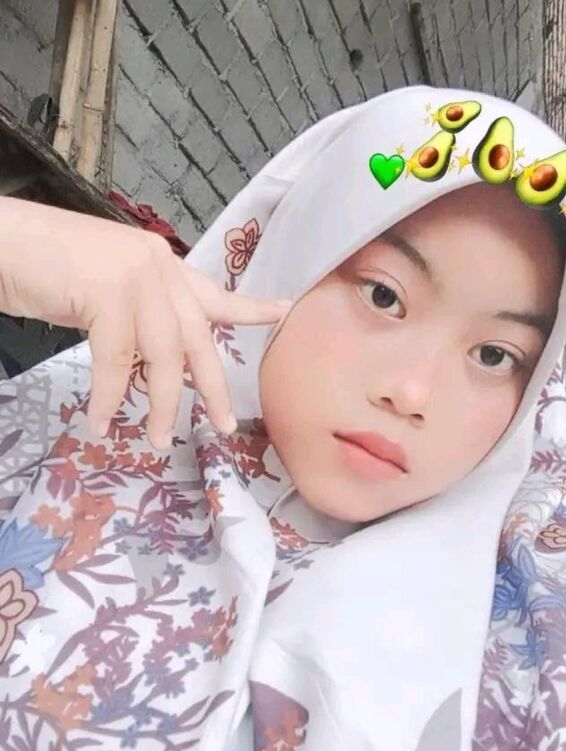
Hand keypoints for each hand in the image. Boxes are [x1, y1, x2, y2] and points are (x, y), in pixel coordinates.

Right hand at [0, 198, 289, 448]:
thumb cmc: (44, 267)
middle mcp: (156, 266)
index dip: (248, 307)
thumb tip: (155, 368)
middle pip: (197, 337)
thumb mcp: (104, 293)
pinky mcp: (108, 292)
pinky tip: (100, 423)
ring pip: (162, 356)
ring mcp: (134, 276)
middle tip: (225, 423)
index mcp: (159, 265)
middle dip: (212, 386)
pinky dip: (109, 397)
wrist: (0, 242)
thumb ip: (138, 320)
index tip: (283, 311)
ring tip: (157, 439)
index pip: (211, 292)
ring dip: (160, 404)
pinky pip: (116, 361)